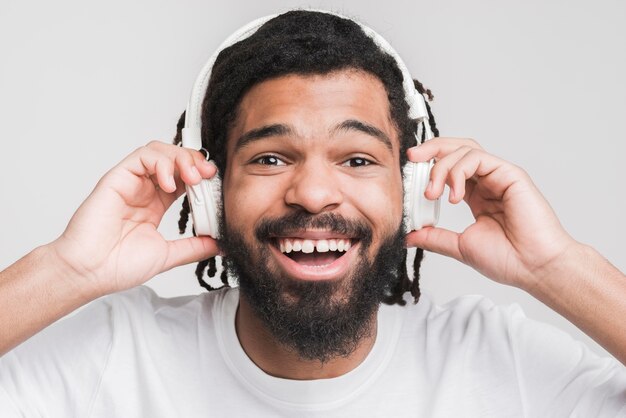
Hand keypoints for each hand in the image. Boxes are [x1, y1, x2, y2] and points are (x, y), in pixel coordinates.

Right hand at [50, 141, 218, 295]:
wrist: (90, 273)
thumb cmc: (118, 266)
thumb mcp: (168, 255)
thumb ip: (194, 247)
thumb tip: (221, 244)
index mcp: (156, 204)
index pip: (184, 177)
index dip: (202, 175)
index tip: (217, 183)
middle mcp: (144, 189)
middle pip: (174, 159)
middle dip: (195, 162)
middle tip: (208, 175)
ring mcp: (130, 182)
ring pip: (159, 151)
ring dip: (181, 158)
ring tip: (193, 178)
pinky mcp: (117, 178)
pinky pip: (141, 156)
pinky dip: (161, 163)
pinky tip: (170, 184)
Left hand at [405, 138, 576, 288]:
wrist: (534, 268)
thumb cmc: (508, 259)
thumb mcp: (459, 246)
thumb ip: (435, 237)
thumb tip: (409, 236)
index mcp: (476, 196)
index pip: (448, 168)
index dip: (427, 167)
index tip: (408, 176)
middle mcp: (487, 182)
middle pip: (456, 150)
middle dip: (431, 150)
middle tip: (411, 158)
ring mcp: (499, 176)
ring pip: (465, 150)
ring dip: (441, 166)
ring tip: (433, 193)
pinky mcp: (510, 174)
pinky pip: (478, 158)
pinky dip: (458, 171)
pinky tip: (454, 195)